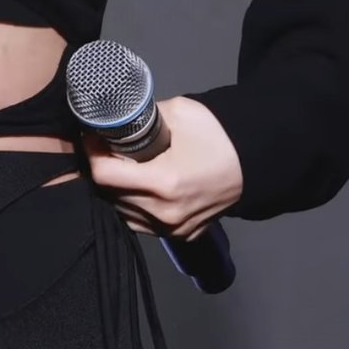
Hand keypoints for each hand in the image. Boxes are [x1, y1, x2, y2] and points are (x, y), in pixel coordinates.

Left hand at [79, 95, 243, 239]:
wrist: (256, 162)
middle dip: (102, 169)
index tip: (92, 136)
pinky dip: (133, 205)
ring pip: (123, 213)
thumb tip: (116, 118)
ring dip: (116, 190)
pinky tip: (138, 186)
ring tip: (121, 166)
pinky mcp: (182, 235)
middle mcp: (165, 214)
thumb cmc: (219, 135)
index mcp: (164, 183)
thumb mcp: (178, 112)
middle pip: (110, 195)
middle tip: (104, 147)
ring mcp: (174, 229)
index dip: (92, 153)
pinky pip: (142, 223)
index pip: (105, 175)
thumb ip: (142, 117)